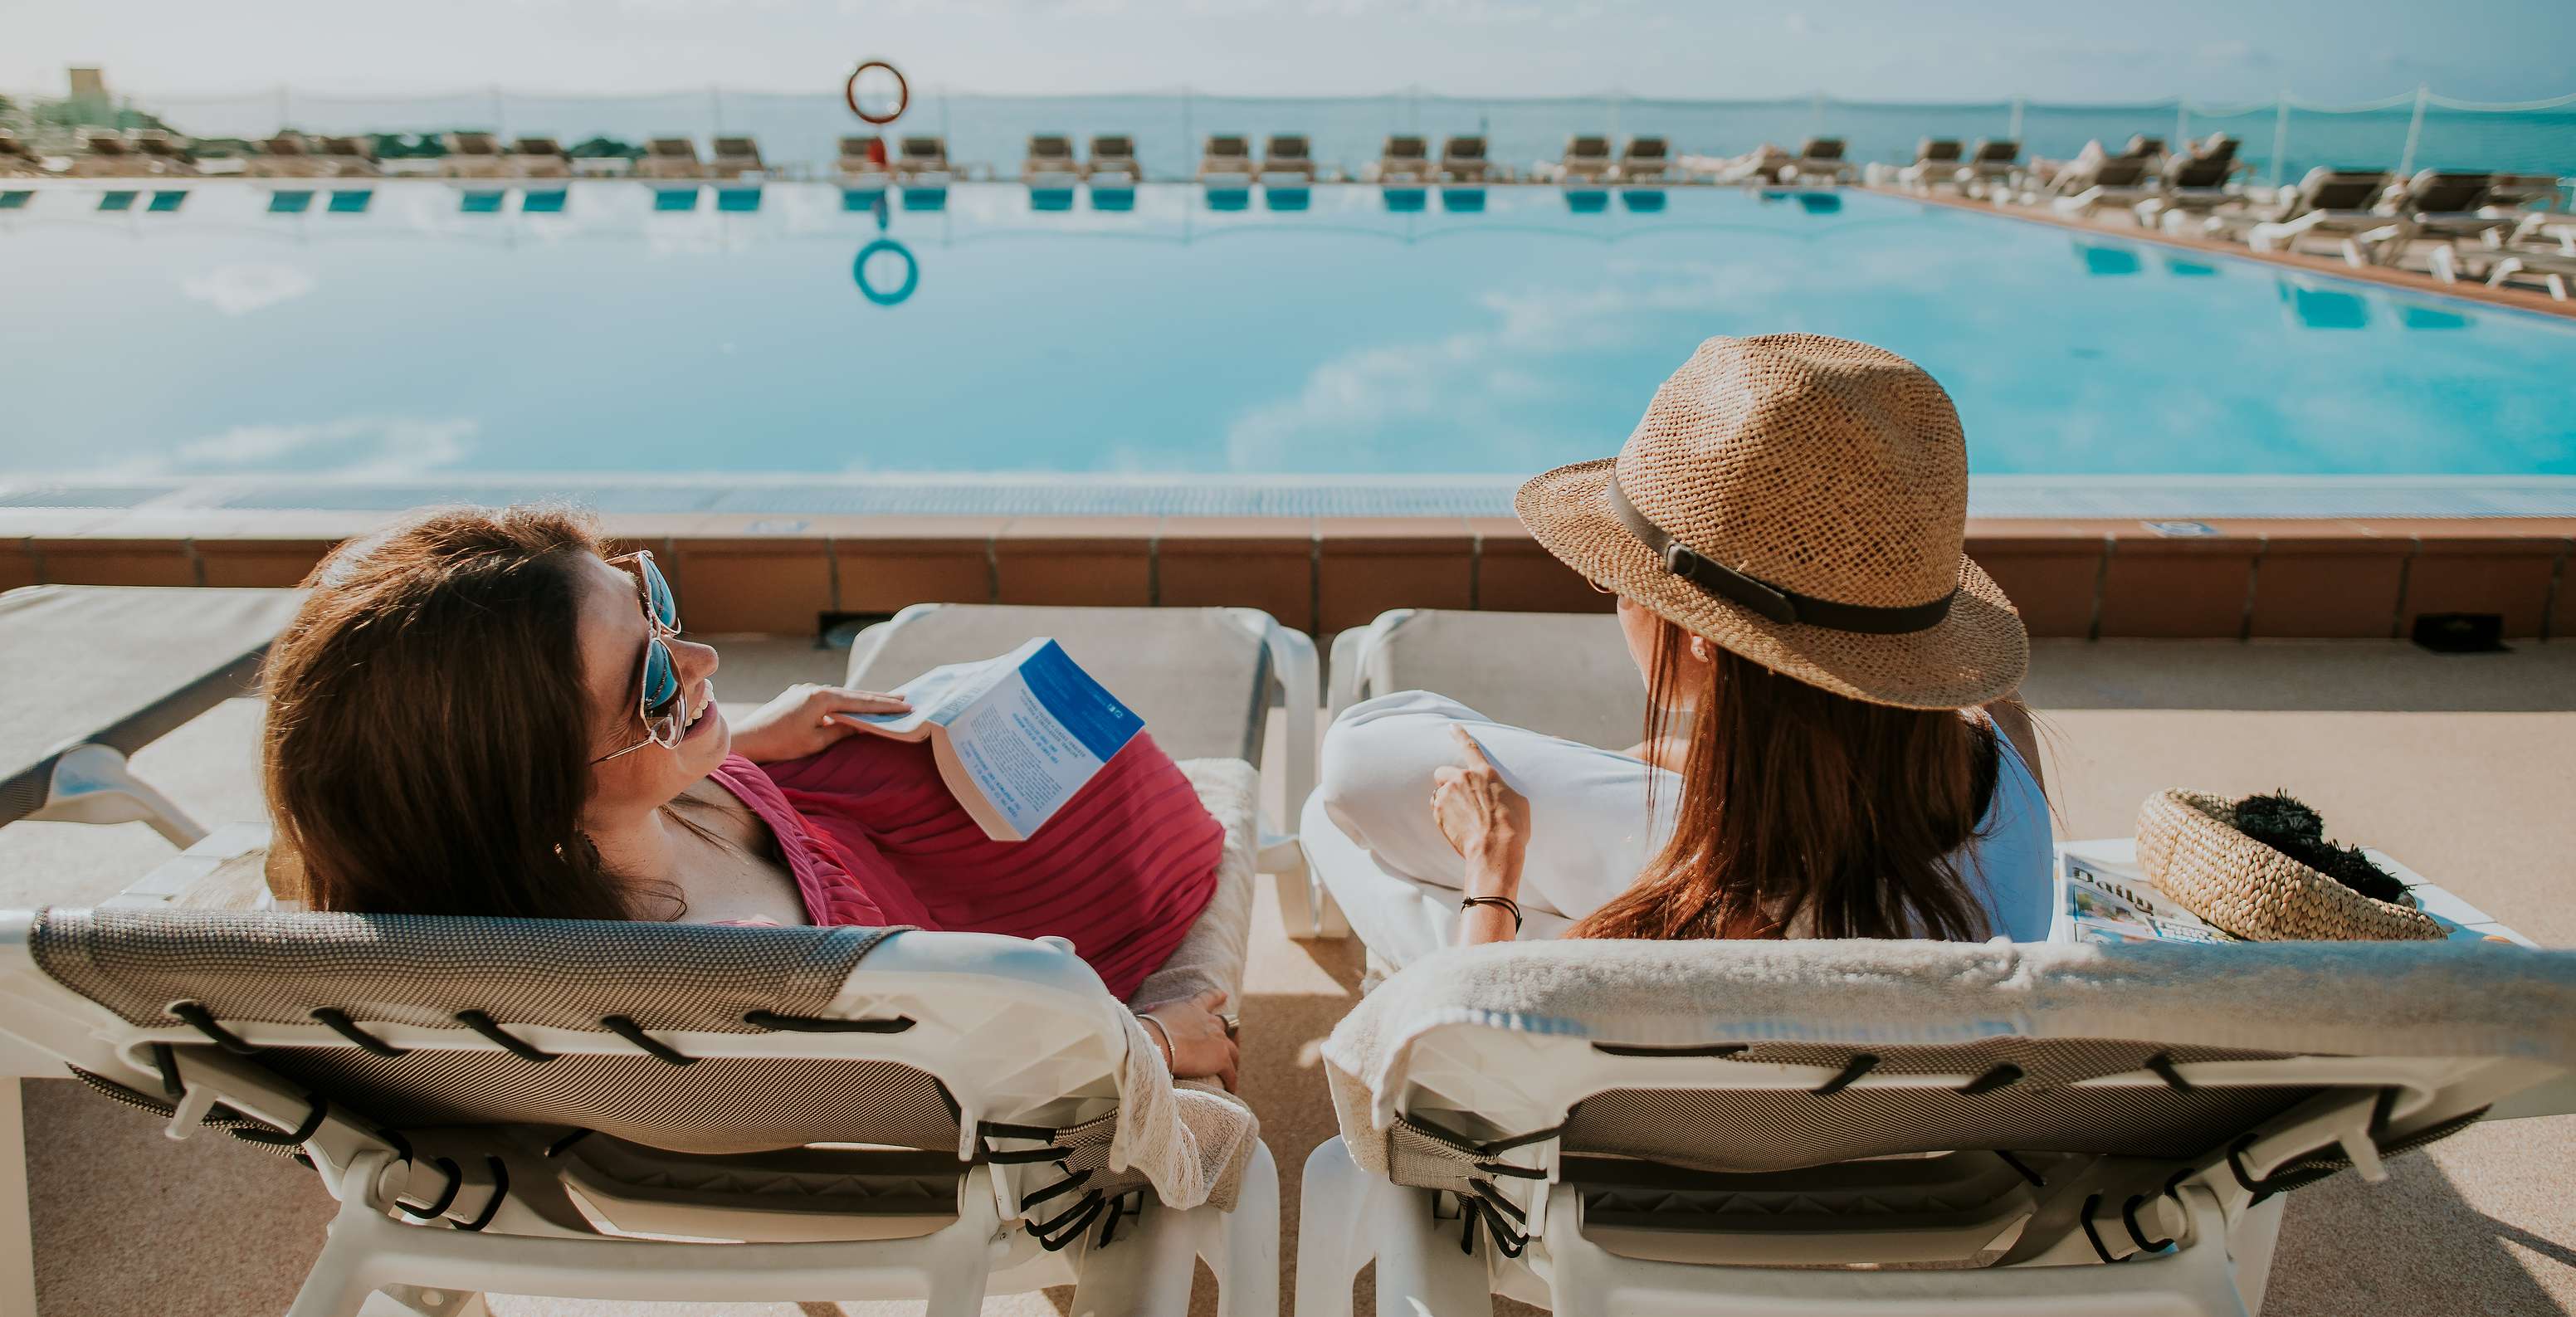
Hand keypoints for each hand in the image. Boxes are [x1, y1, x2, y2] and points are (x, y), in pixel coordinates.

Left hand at [727, 684, 909, 763]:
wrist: (747, 739)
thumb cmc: (781, 744)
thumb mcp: (816, 741)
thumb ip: (841, 731)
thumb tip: (861, 726)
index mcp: (822, 697)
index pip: (861, 702)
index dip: (885, 705)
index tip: (906, 705)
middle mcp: (814, 688)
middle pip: (853, 694)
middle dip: (879, 698)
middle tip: (904, 698)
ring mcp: (804, 690)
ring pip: (840, 695)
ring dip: (861, 699)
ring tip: (884, 701)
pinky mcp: (797, 695)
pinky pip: (827, 697)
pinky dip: (843, 702)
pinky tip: (851, 705)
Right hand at [1139, 988, 1239, 1092]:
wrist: (1157, 1042)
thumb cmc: (1149, 1030)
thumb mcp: (1155, 1015)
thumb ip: (1157, 1014)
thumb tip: (1149, 1010)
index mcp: (1193, 1007)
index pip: (1208, 997)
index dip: (1216, 996)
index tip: (1223, 995)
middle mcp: (1209, 1021)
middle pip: (1228, 1024)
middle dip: (1231, 1033)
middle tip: (1233, 1040)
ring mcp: (1218, 1040)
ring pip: (1233, 1051)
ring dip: (1232, 1061)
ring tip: (1232, 1072)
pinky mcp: (1221, 1059)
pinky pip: (1231, 1073)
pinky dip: (1231, 1081)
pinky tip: (1231, 1089)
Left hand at [1432, 725, 1530, 893]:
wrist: (1495, 849)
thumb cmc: (1513, 828)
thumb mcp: (1519, 802)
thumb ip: (1503, 790)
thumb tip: (1500, 792)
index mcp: (1485, 773)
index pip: (1470, 748)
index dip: (1460, 735)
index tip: (1451, 727)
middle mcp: (1463, 779)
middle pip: (1443, 771)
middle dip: (1446, 781)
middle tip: (1457, 797)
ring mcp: (1447, 795)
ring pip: (1438, 792)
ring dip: (1446, 801)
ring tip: (1462, 819)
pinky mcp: (1438, 812)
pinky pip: (1436, 810)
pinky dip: (1444, 817)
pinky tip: (1458, 828)